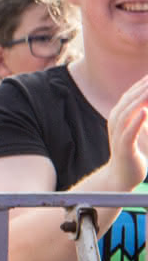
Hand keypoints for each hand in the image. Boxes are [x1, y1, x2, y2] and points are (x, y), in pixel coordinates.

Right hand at [104, 74, 147, 191]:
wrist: (120, 176)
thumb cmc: (130, 152)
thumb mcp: (135, 129)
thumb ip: (140, 116)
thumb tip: (145, 106)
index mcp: (118, 116)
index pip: (130, 95)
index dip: (142, 84)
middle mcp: (115, 122)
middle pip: (129, 100)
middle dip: (142, 88)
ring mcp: (118, 134)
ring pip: (127, 112)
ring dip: (139, 100)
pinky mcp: (123, 146)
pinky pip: (129, 131)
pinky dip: (136, 121)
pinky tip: (144, 111)